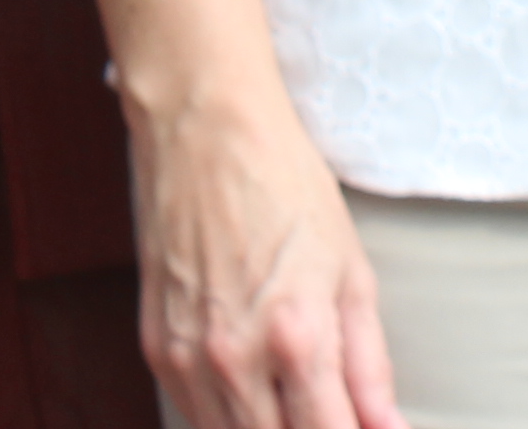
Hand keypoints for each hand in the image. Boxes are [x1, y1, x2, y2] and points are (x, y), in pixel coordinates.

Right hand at [126, 85, 405, 428]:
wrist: (204, 129)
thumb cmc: (284, 186)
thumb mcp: (351, 272)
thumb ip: (370, 367)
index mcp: (297, 339)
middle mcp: (235, 359)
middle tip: (331, 410)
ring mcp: (187, 359)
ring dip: (270, 428)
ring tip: (297, 400)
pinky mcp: (157, 350)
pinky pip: (197, 416)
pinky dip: (231, 417)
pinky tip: (256, 388)